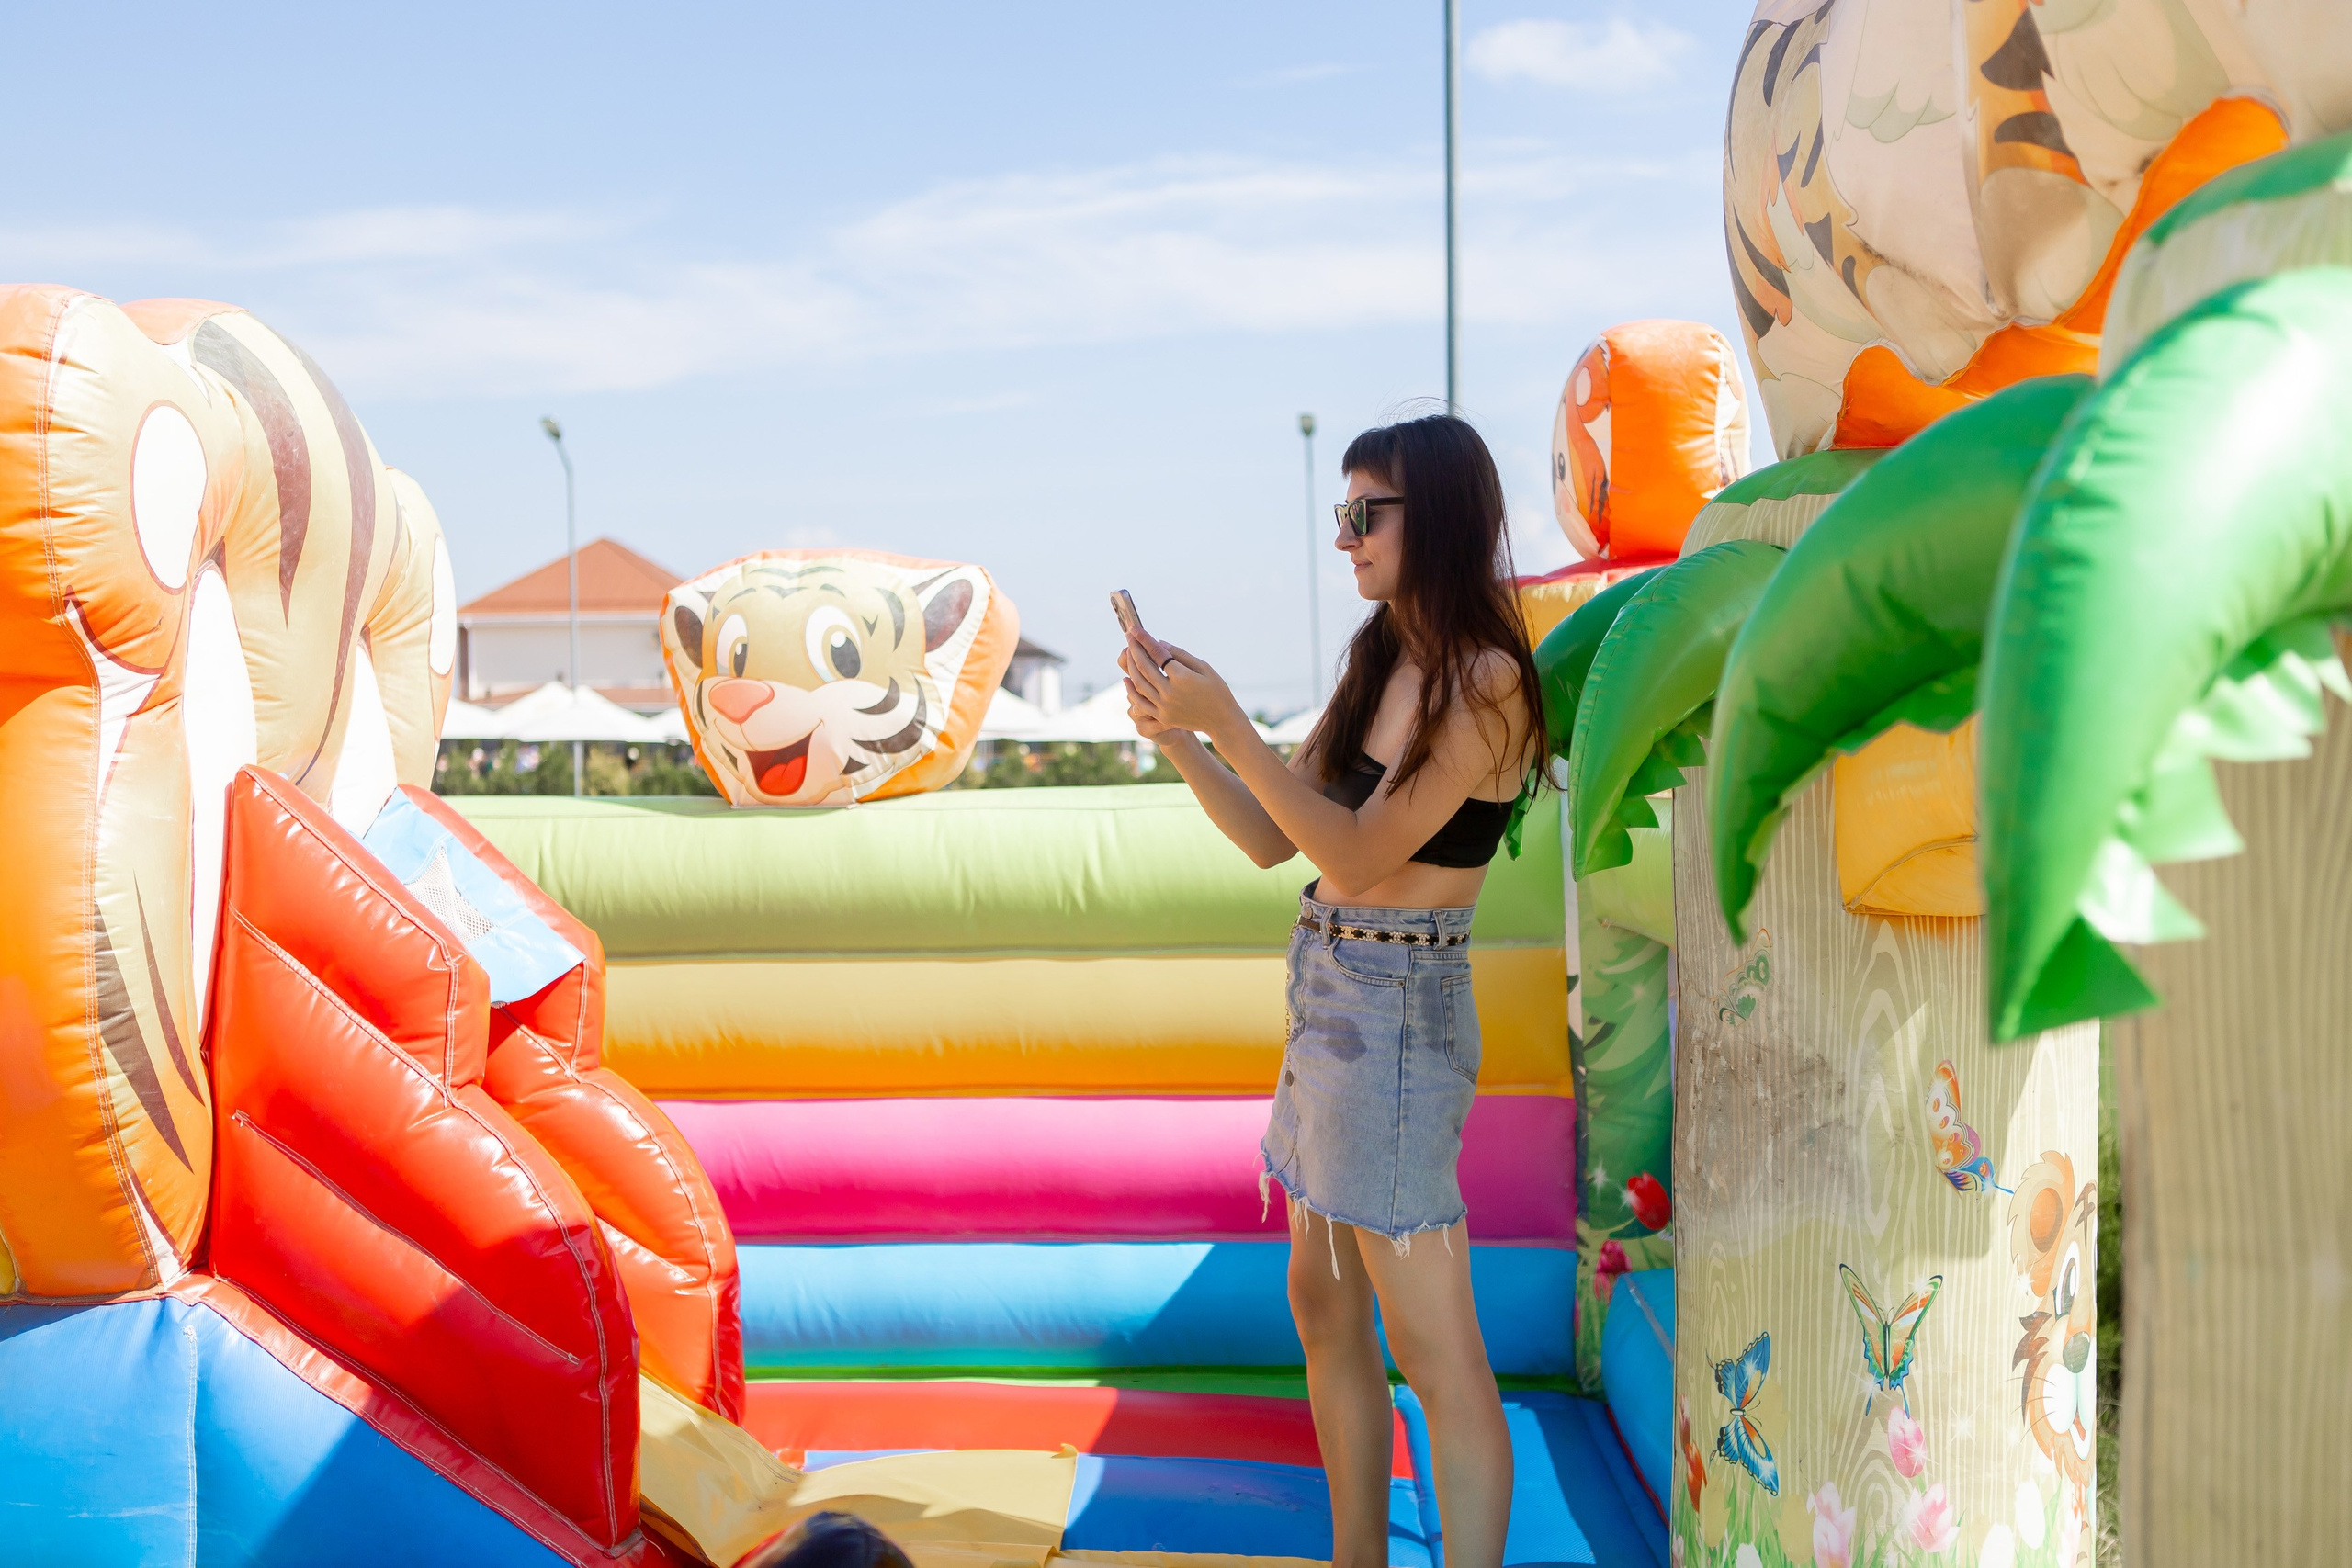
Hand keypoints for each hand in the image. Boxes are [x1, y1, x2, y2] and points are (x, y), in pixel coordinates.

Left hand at [1122, 635, 1241, 738]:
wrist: (1222, 720)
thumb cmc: (1216, 690)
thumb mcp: (1204, 668)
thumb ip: (1180, 655)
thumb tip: (1159, 644)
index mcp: (1182, 677)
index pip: (1157, 654)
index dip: (1145, 640)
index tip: (1135, 629)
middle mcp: (1170, 692)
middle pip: (1144, 667)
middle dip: (1135, 649)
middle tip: (1129, 637)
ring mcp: (1164, 706)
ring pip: (1139, 683)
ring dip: (1131, 666)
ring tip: (1129, 653)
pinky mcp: (1162, 716)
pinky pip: (1140, 702)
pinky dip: (1131, 690)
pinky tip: (1126, 678)